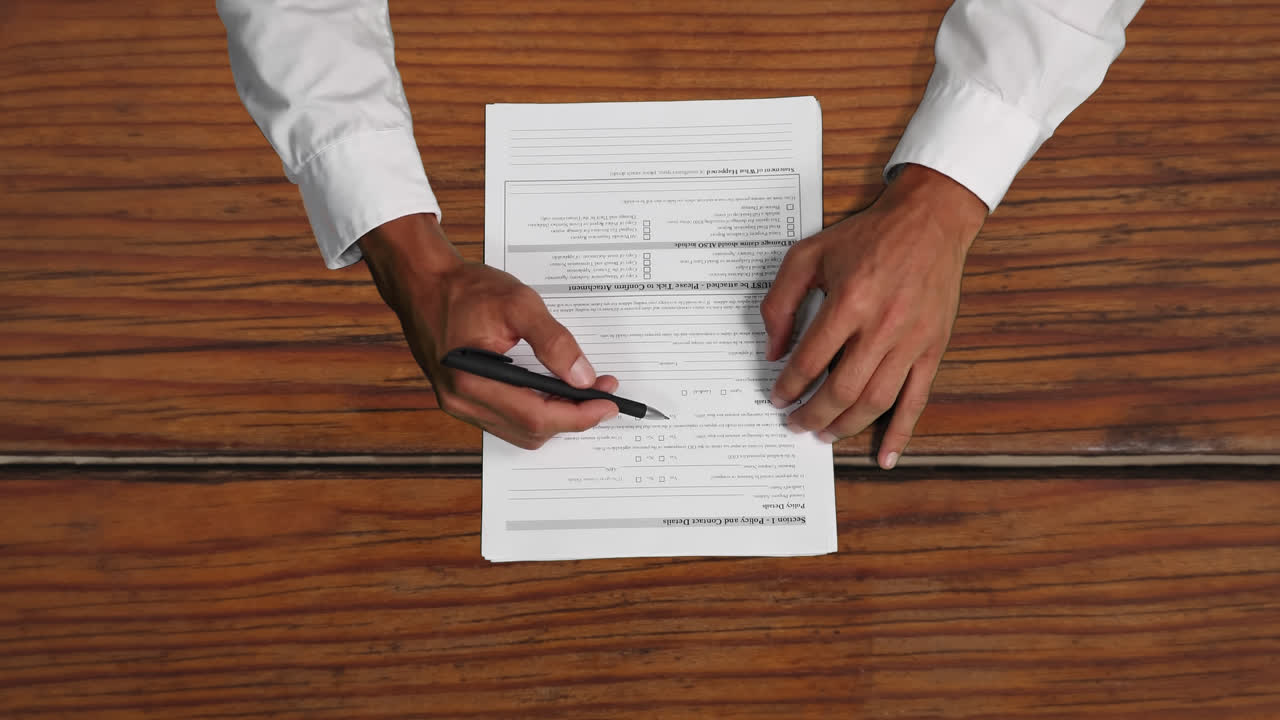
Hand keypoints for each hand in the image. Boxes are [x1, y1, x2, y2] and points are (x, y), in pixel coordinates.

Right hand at [360, 214, 618, 448]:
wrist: (424, 283)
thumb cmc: (464, 290)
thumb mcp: (518, 303)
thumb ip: (554, 341)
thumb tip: (582, 376)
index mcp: (472, 381)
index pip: (537, 417)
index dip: (578, 415)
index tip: (608, 402)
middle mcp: (462, 402)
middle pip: (531, 431)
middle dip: (573, 415)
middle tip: (602, 390)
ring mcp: (460, 405)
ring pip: (521, 431)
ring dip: (556, 416)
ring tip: (582, 390)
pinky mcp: (464, 400)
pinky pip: (508, 421)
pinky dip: (536, 412)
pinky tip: (552, 391)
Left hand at [760, 164, 986, 467]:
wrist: (929, 222)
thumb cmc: (868, 236)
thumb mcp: (809, 255)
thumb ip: (781, 302)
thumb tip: (773, 350)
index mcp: (849, 302)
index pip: (810, 361)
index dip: (789, 386)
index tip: (778, 398)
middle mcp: (882, 326)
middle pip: (841, 390)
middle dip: (813, 415)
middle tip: (795, 424)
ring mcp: (911, 341)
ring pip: (875, 402)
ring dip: (846, 426)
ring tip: (824, 434)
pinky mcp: (933, 349)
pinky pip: (916, 400)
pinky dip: (900, 433)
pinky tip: (884, 455)